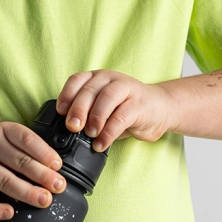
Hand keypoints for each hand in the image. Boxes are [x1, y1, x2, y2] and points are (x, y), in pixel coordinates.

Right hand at [0, 122, 66, 219]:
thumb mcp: (2, 137)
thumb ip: (23, 148)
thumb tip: (54, 168)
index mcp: (2, 131)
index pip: (26, 139)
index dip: (44, 152)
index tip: (58, 165)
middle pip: (20, 161)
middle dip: (42, 175)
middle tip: (59, 186)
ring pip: (5, 181)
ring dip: (27, 192)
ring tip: (44, 200)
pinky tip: (9, 212)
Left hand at [56, 70, 171, 151]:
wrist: (161, 108)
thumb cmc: (127, 109)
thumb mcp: (103, 109)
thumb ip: (87, 116)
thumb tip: (68, 131)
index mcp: (98, 78)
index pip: (77, 80)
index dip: (66, 95)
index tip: (60, 112)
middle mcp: (111, 79)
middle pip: (90, 90)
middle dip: (78, 109)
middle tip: (72, 126)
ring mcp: (127, 89)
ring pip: (107, 98)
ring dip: (95, 118)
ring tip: (90, 134)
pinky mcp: (140, 104)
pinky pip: (121, 117)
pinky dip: (109, 132)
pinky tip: (102, 144)